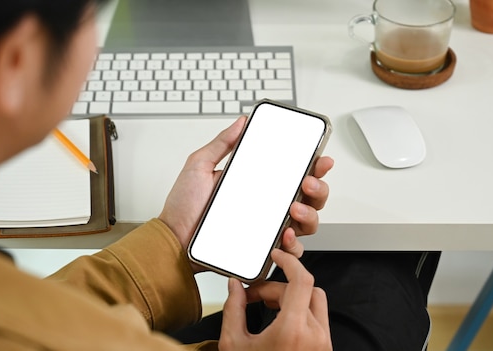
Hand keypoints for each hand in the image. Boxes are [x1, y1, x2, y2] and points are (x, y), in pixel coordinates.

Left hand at [158, 116, 333, 270]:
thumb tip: (241, 122)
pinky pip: (289, 251)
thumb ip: (222, 143)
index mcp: (259, 185)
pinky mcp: (263, 251)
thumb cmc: (184, 207)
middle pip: (311, 198)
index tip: (320, 159)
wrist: (172, 239)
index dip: (314, 166)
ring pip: (307, 224)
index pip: (295, 174)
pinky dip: (294, 245)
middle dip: (319, 188)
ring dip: (310, 214)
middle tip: (307, 182)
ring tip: (294, 209)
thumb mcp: (200, 166)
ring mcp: (267, 229)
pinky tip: (284, 235)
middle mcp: (268, 207)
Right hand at [219, 249, 332, 350]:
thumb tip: (235, 287)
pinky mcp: (324, 350)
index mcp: (293, 330)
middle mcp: (314, 335)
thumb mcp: (234, 345)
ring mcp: (323, 343)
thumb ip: (233, 309)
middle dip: (276, 287)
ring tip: (267, 307)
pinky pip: (317, 319)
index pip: (301, 279)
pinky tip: (279, 322)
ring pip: (314, 302)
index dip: (289, 261)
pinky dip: (299, 312)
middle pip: (303, 289)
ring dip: (291, 298)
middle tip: (253, 295)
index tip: (276, 255)